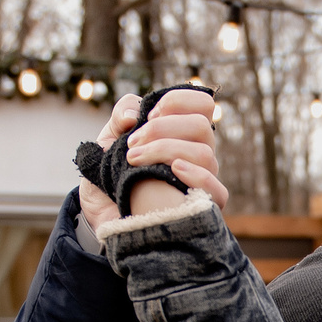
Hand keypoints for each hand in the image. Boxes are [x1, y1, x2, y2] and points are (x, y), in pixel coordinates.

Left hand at [73, 89, 231, 232]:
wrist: (102, 220)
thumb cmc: (109, 181)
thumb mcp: (105, 143)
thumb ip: (119, 118)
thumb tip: (135, 114)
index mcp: (180, 134)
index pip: (202, 104)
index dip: (177, 101)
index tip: (149, 114)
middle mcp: (196, 155)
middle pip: (202, 126)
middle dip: (162, 128)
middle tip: (131, 144)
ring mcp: (200, 182)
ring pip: (205, 154)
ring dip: (166, 150)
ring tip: (133, 161)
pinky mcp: (200, 209)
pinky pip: (218, 191)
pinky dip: (198, 177)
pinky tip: (173, 171)